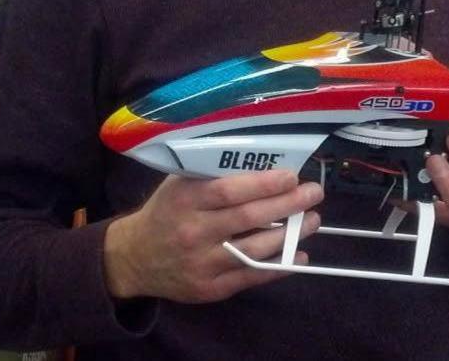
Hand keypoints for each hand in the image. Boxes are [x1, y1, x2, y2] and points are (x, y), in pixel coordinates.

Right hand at [102, 170, 322, 302]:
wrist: (134, 258)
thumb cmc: (166, 212)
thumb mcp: (179, 185)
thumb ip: (212, 174)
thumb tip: (262, 160)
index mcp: (185, 200)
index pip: (228, 191)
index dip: (263, 183)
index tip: (292, 176)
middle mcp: (193, 232)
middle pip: (248, 218)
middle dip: (287, 204)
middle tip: (314, 193)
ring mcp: (202, 263)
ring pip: (254, 250)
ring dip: (290, 235)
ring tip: (312, 220)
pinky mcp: (210, 289)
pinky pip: (251, 277)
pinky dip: (279, 267)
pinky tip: (299, 255)